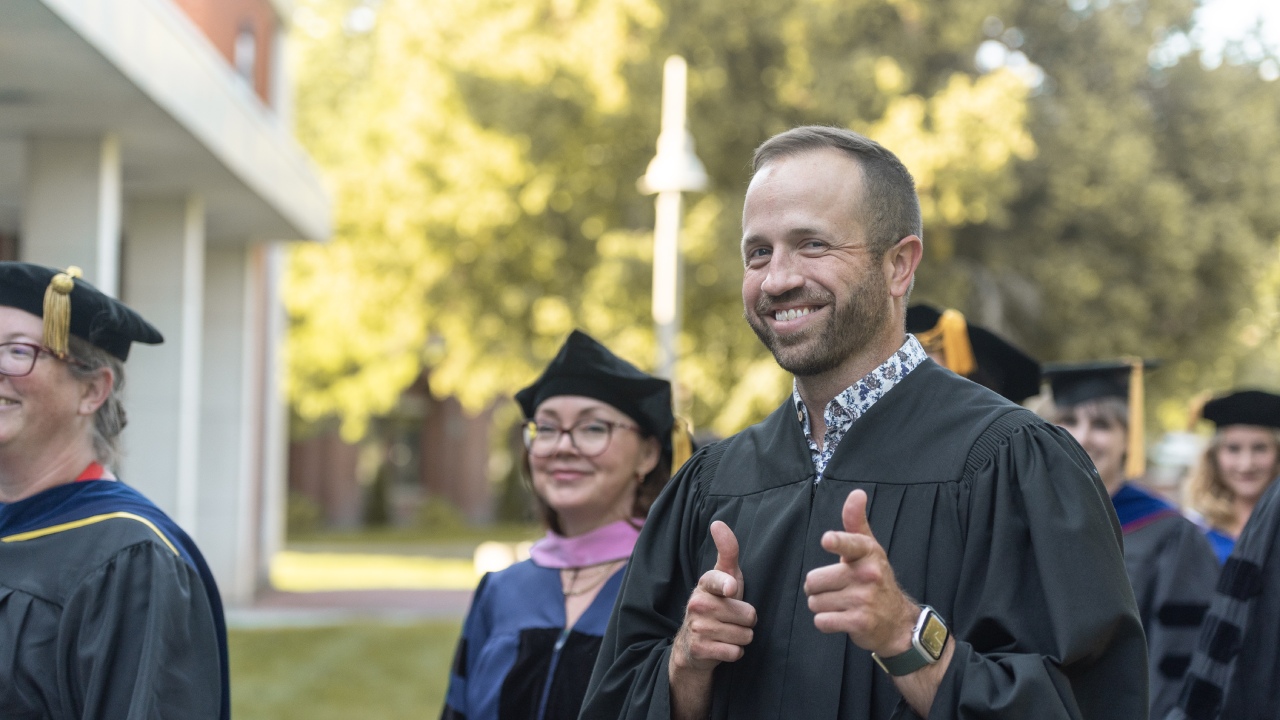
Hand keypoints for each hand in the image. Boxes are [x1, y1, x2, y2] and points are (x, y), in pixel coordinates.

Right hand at [671, 521, 756, 674]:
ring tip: (727, 632)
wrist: (693, 645)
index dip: (727, 586)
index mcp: (705, 584)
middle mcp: (697, 604)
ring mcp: (697, 627)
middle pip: (748, 614)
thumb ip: (727, 551)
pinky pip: (736, 652)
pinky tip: (723, 646)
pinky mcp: (699, 649)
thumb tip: (717, 523)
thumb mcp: (725, 577)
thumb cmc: (717, 604)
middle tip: (732, 619)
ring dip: (742, 637)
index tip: (730, 589)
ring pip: (745, 635)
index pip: (719, 581)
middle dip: (747, 620)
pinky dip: (735, 652)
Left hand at [804, 489, 917, 656]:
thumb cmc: (875, 578)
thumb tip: (857, 493)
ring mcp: (864, 599)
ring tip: (841, 604)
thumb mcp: (868, 549)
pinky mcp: (859, 622)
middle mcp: (868, 574)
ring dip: (822, 606)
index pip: (850, 543)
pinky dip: (826, 622)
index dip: (837, 542)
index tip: (828, 539)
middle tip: (835, 588)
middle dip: (817, 588)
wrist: (897, 621)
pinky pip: (822, 621)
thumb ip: (855, 522)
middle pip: (813, 580)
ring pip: (815, 602)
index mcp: (868, 552)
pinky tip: (842, 619)